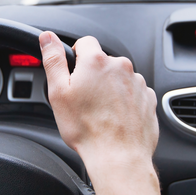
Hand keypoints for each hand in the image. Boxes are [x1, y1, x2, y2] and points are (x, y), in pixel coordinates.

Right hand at [39, 31, 162, 194]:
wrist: (118, 157)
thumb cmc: (87, 129)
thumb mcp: (58, 93)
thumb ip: (53, 60)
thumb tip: (47, 37)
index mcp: (97, 61)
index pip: (85, 43)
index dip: (76, 57)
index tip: (74, 76)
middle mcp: (121, 67)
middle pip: (103, 62)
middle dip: (93, 76)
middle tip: (84, 100)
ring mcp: (138, 82)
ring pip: (119, 78)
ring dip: (110, 89)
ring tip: (101, 113)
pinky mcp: (148, 98)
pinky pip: (133, 93)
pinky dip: (125, 102)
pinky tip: (115, 118)